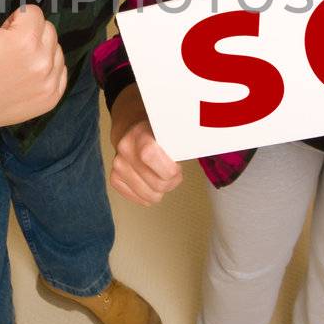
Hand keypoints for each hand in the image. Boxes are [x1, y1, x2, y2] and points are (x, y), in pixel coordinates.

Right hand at [0, 0, 66, 131]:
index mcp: (25, 41)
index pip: (34, 13)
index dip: (14, 21)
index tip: (0, 34)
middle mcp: (42, 62)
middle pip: (48, 29)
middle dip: (29, 33)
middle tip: (6, 48)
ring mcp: (49, 83)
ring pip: (56, 50)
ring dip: (39, 50)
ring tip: (14, 62)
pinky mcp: (52, 98)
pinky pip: (61, 70)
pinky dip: (47, 70)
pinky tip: (24, 75)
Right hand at [107, 85, 182, 206]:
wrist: (131, 125)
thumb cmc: (158, 129)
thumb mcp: (170, 126)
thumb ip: (181, 138)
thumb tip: (209, 141)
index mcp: (139, 133)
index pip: (150, 155)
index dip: (169, 168)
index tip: (177, 166)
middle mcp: (124, 149)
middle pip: (157, 184)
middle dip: (171, 182)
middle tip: (174, 171)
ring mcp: (117, 165)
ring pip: (149, 196)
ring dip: (161, 190)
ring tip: (162, 175)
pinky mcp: (114, 177)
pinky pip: (138, 199)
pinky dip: (148, 194)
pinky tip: (150, 180)